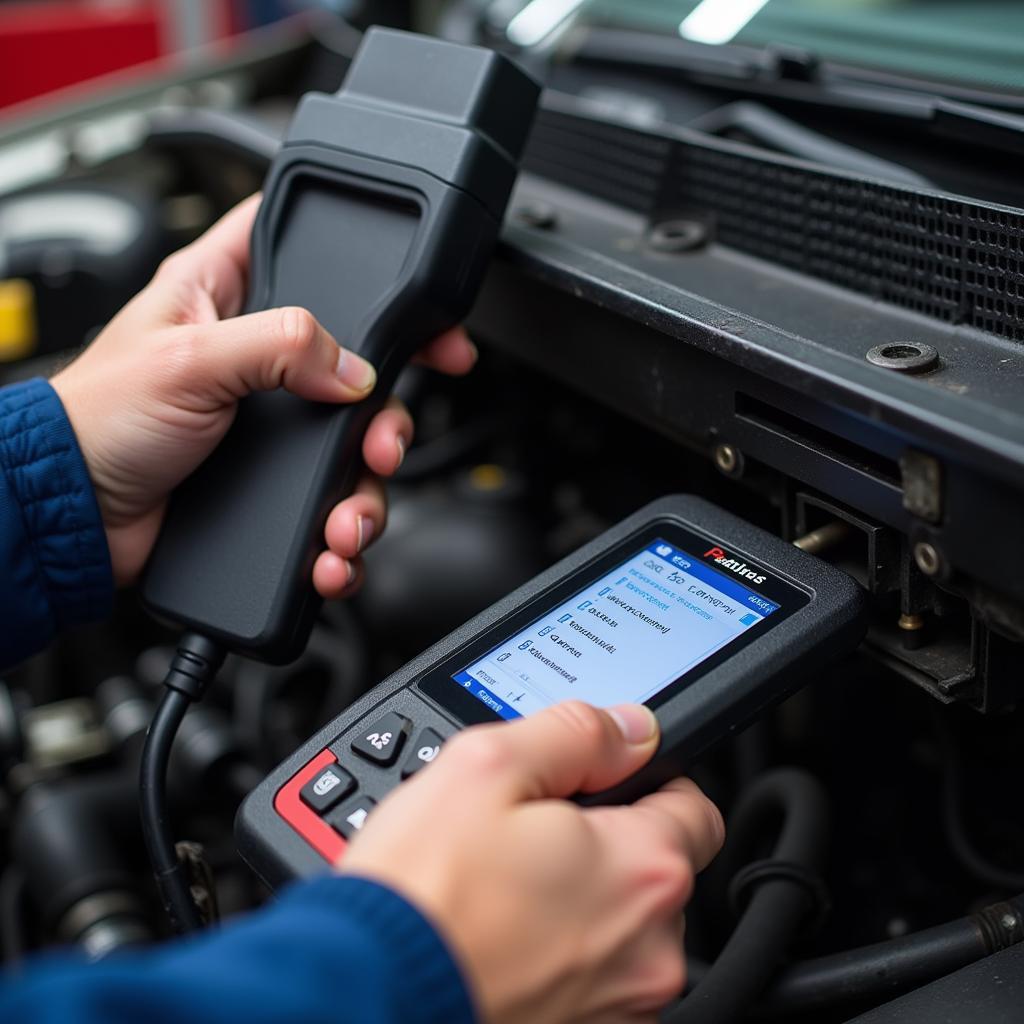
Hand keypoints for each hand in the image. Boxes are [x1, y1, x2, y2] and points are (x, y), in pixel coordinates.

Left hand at [51, 195, 475, 587]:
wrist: (75, 517)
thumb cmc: (97, 421)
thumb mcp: (186, 359)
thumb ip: (277, 344)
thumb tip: (355, 369)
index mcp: (227, 295)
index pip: (311, 254)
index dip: (371, 271)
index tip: (422, 311)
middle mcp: (258, 357)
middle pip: (360, 367)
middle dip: (386, 415)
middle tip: (383, 446)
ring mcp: (270, 424)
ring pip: (354, 446)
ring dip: (366, 490)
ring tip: (345, 522)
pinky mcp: (272, 482)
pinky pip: (330, 502)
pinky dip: (342, 532)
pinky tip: (330, 550)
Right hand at [342, 702, 724, 1023]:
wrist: (370, 995)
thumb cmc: (422, 896)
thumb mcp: (486, 766)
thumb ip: (574, 734)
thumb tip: (630, 727)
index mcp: (642, 868)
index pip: (696, 804)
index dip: (646, 781)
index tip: (602, 783)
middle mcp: (651, 948)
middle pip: (654, 868)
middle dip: (603, 843)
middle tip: (528, 835)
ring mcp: (621, 1005)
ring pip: (621, 926)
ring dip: (580, 902)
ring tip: (504, 891)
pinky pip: (593, 977)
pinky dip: (559, 954)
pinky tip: (504, 939)